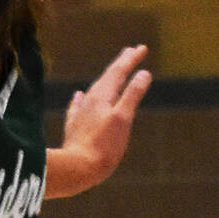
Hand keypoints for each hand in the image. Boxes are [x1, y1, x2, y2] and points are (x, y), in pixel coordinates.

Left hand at [55, 46, 150, 193]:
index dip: (131, 59)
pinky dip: (83, 99)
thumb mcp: (123, 119)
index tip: (142, 48)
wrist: (76, 169)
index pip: (119, 71)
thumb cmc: (103, 147)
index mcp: (103, 96)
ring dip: (106, 80)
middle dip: (120, 64)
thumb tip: (144, 74)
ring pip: (95, 90)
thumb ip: (132, 95)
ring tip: (113, 74)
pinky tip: (79, 97)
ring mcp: (81, 114)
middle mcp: (89, 101)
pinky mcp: (74, 128)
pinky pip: (79, 106)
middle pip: (106, 78)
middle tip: (130, 52)